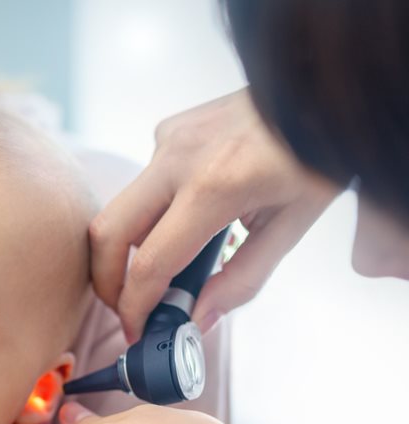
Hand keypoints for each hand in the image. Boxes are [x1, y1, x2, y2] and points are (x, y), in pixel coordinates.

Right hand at [90, 89, 338, 341]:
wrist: (319, 88)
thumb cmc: (317, 157)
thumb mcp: (291, 226)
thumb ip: (242, 279)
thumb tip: (197, 319)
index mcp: (214, 189)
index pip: (151, 263)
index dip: (136, 306)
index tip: (137, 331)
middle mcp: (178, 159)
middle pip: (108, 233)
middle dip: (106, 280)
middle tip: (126, 307)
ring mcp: (167, 139)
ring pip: (122, 208)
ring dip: (131, 246)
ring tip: (164, 268)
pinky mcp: (167, 129)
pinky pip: (145, 183)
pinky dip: (155, 212)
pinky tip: (190, 214)